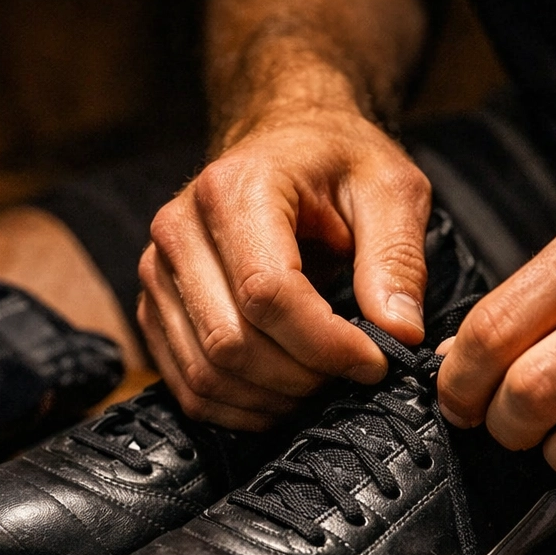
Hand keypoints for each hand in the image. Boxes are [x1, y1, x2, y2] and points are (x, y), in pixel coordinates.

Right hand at [138, 105, 431, 428]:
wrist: (284, 145)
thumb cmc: (337, 163)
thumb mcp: (388, 188)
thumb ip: (397, 258)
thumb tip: (400, 334)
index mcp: (233, 189)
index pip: (267, 293)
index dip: (325, 344)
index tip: (376, 361)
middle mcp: (179, 230)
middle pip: (232, 342)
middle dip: (302, 378)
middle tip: (353, 376)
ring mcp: (158, 273)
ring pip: (206, 373)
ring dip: (273, 401)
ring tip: (323, 386)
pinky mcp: (155, 308)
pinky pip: (187, 386)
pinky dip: (240, 409)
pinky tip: (285, 396)